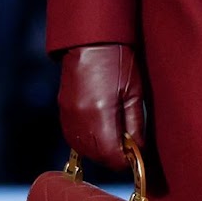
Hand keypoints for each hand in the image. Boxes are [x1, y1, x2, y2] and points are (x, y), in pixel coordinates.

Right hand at [57, 44, 144, 171]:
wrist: (90, 40)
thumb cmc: (117, 60)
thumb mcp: (134, 92)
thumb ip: (135, 125)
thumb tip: (138, 151)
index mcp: (100, 114)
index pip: (112, 157)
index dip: (126, 160)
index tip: (137, 155)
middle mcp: (80, 120)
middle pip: (97, 157)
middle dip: (114, 156)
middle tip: (129, 144)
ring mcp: (68, 116)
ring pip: (84, 151)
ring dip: (101, 150)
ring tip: (116, 134)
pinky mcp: (63, 111)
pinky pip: (74, 138)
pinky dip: (88, 141)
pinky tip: (101, 129)